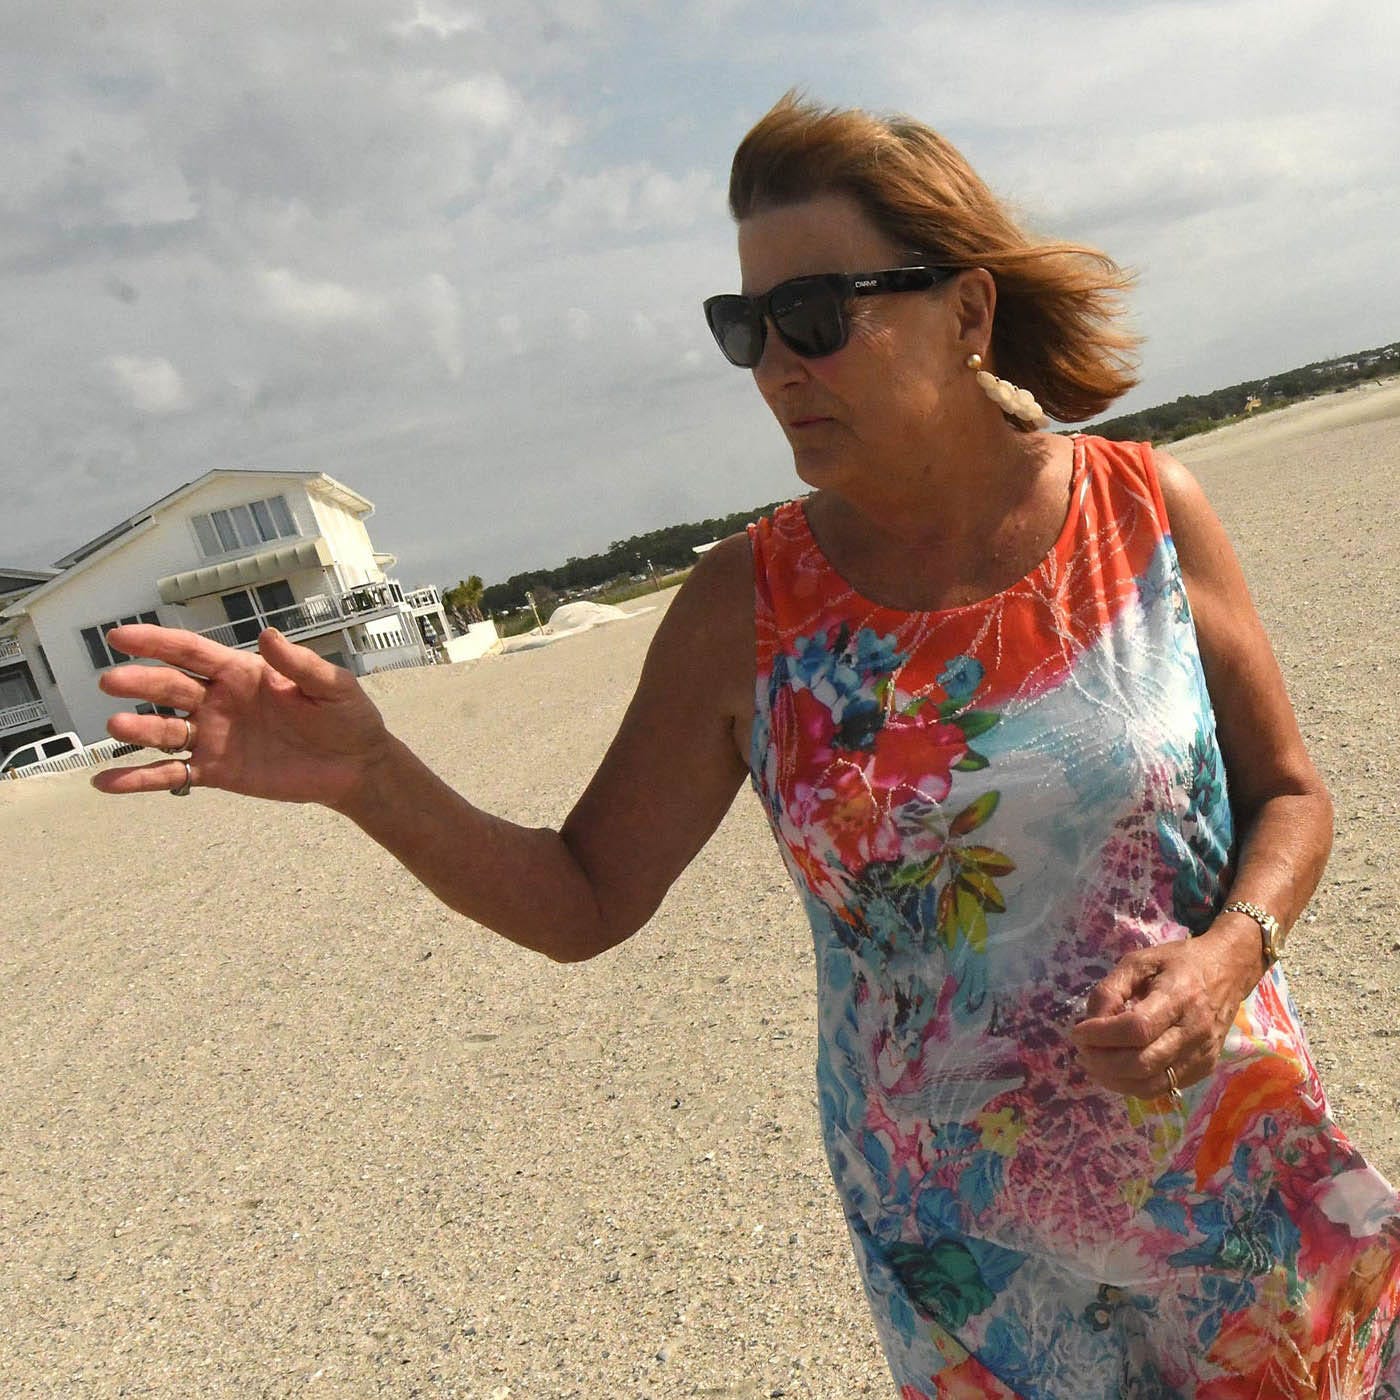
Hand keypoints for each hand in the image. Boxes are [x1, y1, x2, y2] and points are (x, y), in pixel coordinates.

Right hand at [92, 624, 390, 807]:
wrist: (354, 766)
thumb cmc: (347, 717)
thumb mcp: (332, 686)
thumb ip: (299, 664)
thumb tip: (268, 635)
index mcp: (243, 672)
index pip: (192, 652)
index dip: (156, 642)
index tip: (119, 636)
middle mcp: (220, 700)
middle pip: (170, 687)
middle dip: (140, 682)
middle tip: (111, 681)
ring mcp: (214, 736)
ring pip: (165, 730)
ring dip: (138, 728)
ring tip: (117, 726)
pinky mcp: (215, 771)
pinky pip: (171, 774)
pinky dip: (139, 780)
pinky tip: (106, 783)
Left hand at [1068, 932, 1257, 1097]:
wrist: (1228, 971)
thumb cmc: (1178, 962)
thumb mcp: (1138, 962)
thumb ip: (1111, 990)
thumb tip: (1091, 1023)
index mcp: (1179, 997)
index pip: (1136, 1028)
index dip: (1101, 1035)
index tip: (1077, 1032)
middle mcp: (1194, 1032)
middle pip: (1142, 1064)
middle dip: (1102, 1062)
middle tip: (1082, 1050)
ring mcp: (1202, 1055)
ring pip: (1151, 1085)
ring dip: (1113, 1080)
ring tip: (1092, 1063)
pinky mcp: (1204, 1069)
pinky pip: (1162, 1088)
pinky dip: (1132, 1084)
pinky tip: (1115, 1069)